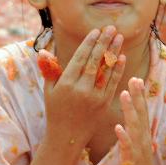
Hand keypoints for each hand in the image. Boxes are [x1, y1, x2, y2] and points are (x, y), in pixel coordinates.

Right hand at [43, 27, 125, 148]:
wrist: (67, 136)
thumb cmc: (55, 110)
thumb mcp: (48, 90)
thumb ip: (49, 70)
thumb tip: (44, 51)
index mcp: (66, 84)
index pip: (80, 58)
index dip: (89, 43)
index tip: (95, 31)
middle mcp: (81, 90)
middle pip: (94, 61)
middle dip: (103, 43)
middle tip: (111, 27)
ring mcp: (95, 97)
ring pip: (106, 70)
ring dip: (113, 52)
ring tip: (119, 37)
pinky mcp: (104, 104)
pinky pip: (113, 83)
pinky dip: (118, 70)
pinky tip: (122, 57)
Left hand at [115, 77, 160, 164]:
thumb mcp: (135, 150)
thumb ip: (133, 136)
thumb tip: (129, 124)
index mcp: (143, 136)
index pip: (142, 112)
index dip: (140, 96)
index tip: (136, 78)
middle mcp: (143, 140)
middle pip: (141, 114)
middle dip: (137, 96)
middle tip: (134, 78)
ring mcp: (138, 150)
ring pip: (134, 127)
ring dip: (129, 110)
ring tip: (124, 94)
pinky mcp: (131, 162)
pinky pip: (127, 148)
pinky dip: (124, 137)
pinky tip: (118, 127)